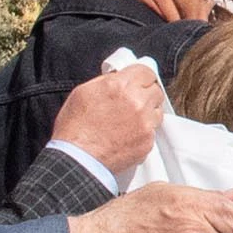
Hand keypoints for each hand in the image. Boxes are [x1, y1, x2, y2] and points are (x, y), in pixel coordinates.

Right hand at [47, 62, 165, 178]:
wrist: (77, 160)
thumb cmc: (74, 128)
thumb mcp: (83, 92)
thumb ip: (106, 81)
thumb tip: (119, 77)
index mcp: (120, 86)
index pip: (146, 71)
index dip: (141, 77)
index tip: (138, 82)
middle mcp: (137, 102)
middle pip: (156, 91)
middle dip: (146, 94)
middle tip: (133, 102)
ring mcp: (145, 124)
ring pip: (157, 111)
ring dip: (147, 113)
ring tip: (129, 121)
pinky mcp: (147, 142)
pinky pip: (152, 132)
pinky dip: (143, 132)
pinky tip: (127, 135)